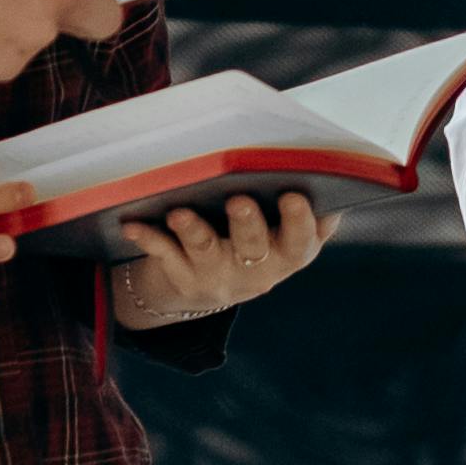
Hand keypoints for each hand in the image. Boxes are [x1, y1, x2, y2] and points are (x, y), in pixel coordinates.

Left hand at [108, 188, 326, 334]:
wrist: (209, 286)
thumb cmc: (256, 242)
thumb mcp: (288, 237)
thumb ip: (312, 215)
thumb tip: (333, 178)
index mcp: (287, 255)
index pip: (300, 242)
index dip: (299, 221)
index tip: (292, 195)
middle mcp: (254, 271)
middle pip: (252, 247)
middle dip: (246, 224)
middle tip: (238, 200)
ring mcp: (216, 276)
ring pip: (205, 251)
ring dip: (193, 230)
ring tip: (179, 213)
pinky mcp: (181, 276)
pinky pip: (163, 255)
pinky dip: (148, 238)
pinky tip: (131, 224)